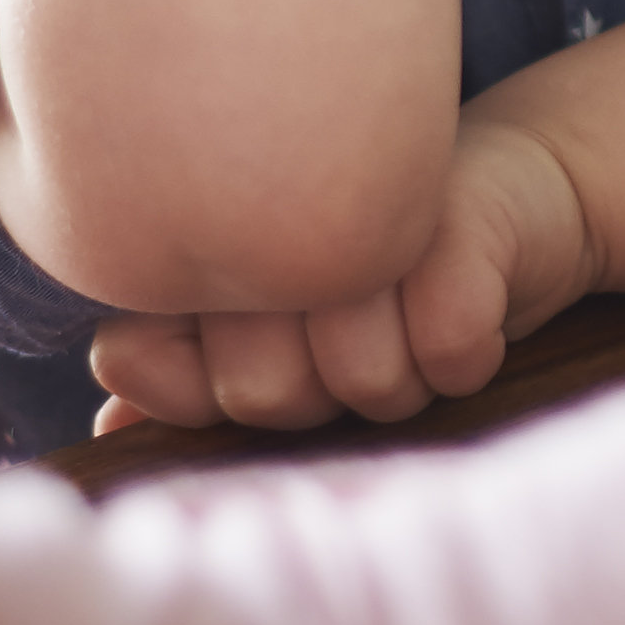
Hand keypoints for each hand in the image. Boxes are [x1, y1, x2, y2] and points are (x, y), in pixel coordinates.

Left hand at [85, 117, 602, 434]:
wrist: (516, 195)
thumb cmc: (379, 281)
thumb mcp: (276, 342)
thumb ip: (183, 378)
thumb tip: (107, 429)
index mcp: (201, 239)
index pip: (138, 359)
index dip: (210, 387)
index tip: (270, 345)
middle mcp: (262, 211)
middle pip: (262, 392)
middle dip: (324, 393)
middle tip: (362, 332)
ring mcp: (362, 213)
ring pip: (361, 379)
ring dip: (406, 375)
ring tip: (414, 316)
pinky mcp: (456, 221)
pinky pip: (445, 349)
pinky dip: (466, 356)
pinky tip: (472, 307)